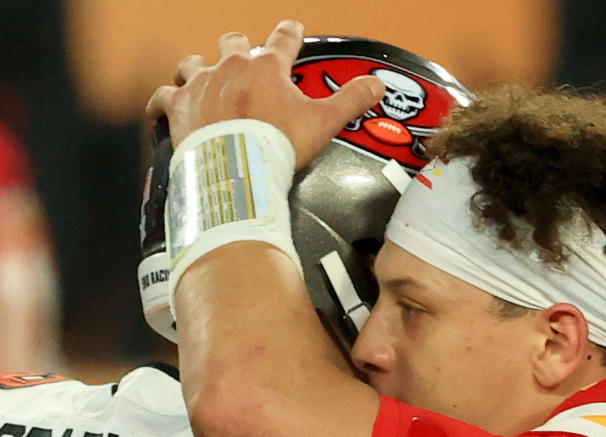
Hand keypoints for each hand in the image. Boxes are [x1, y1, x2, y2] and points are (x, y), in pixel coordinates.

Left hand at [145, 20, 384, 167]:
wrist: (237, 169)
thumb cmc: (277, 145)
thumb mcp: (324, 121)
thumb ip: (351, 100)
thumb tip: (376, 84)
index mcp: (266, 68)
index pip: (283, 39)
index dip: (290, 33)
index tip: (292, 29)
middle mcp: (230, 68)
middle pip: (232, 44)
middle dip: (239, 47)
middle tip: (244, 55)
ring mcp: (201, 85)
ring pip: (193, 63)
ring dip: (198, 68)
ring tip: (202, 75)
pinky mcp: (178, 107)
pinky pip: (162, 96)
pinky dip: (163, 101)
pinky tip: (165, 105)